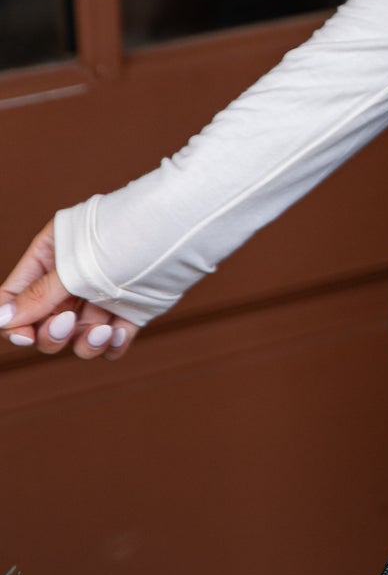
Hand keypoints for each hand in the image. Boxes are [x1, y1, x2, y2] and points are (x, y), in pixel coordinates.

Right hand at [1, 221, 138, 360]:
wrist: (183, 228)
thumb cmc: (125, 234)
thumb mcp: (75, 265)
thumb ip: (38, 297)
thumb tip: (1, 320)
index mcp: (51, 254)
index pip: (17, 296)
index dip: (15, 321)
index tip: (21, 335)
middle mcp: (74, 277)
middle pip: (45, 324)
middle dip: (52, 332)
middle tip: (67, 324)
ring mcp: (103, 295)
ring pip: (77, 338)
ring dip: (84, 342)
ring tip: (103, 330)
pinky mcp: (131, 311)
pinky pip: (110, 342)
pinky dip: (110, 346)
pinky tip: (116, 336)